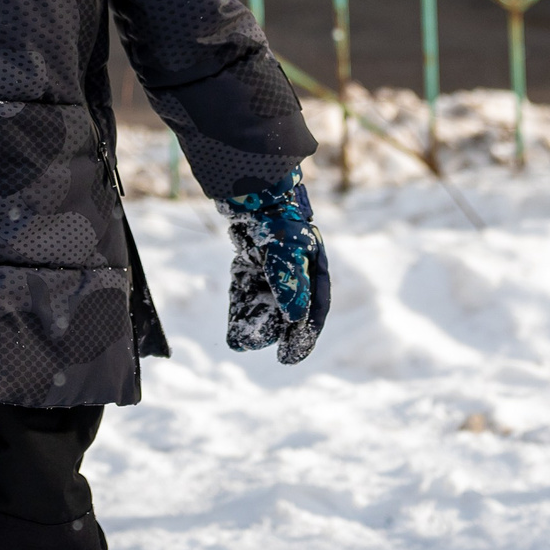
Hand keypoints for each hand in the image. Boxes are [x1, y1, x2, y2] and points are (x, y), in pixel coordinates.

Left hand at [221, 167, 330, 364]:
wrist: (252, 192)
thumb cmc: (276, 223)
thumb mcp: (287, 256)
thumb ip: (291, 286)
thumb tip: (295, 320)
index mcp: (315, 268)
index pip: (315, 309)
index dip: (305, 335)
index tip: (290, 356)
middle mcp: (297, 269)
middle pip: (290, 308)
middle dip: (278, 331)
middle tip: (268, 353)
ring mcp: (274, 265)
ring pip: (267, 301)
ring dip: (256, 320)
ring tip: (242, 342)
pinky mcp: (254, 260)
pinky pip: (249, 288)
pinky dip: (243, 304)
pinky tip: (234, 323)